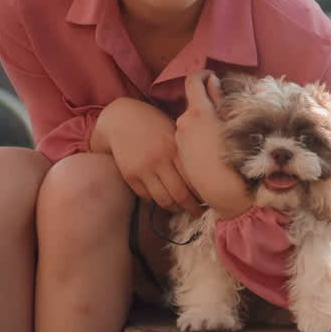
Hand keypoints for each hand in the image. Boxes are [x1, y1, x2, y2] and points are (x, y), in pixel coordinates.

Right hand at [91, 97, 203, 216]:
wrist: (121, 118)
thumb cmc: (154, 124)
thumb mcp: (174, 130)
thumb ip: (186, 150)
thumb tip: (206, 172)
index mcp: (175, 147)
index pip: (194, 179)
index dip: (202, 194)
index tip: (209, 199)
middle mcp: (159, 160)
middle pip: (180, 194)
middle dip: (192, 208)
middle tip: (198, 212)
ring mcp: (143, 169)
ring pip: (163, 200)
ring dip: (175, 209)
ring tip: (181, 208)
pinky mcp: (130, 175)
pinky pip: (147, 197)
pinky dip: (157, 201)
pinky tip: (164, 199)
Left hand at [176, 71, 252, 219]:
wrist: (224, 193)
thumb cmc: (236, 157)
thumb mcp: (233, 123)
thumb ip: (219, 99)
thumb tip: (212, 81)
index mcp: (197, 112)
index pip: (193, 80)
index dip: (204, 75)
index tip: (214, 78)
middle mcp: (183, 122)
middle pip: (194, 103)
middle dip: (208, 103)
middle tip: (227, 111)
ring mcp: (179, 139)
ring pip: (192, 121)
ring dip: (204, 121)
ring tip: (222, 135)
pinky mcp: (179, 154)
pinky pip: (189, 137)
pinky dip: (200, 136)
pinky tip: (214, 149)